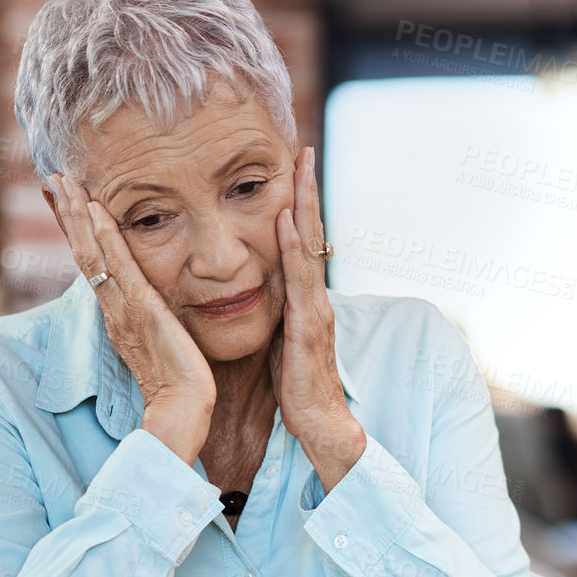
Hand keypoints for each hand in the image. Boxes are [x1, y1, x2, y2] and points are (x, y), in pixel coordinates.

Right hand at [48, 173, 214, 465]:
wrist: (184, 408)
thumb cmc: (180, 383)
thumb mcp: (162, 342)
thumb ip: (155, 320)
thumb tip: (156, 307)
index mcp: (117, 313)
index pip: (93, 263)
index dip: (78, 231)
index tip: (66, 200)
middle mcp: (113, 307)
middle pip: (83, 252)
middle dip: (68, 215)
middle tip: (53, 179)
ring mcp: (123, 308)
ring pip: (92, 254)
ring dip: (78, 216)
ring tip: (64, 182)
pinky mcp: (141, 310)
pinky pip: (119, 267)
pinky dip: (106, 237)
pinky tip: (98, 210)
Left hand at [272, 146, 364, 491]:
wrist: (320, 427)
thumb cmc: (296, 390)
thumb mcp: (280, 342)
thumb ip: (275, 314)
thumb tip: (257, 294)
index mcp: (304, 300)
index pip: (301, 243)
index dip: (298, 206)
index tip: (292, 170)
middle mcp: (315, 297)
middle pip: (311, 233)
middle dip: (307, 191)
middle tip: (302, 148)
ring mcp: (315, 309)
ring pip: (310, 246)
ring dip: (305, 205)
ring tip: (301, 168)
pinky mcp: (309, 328)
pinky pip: (300, 279)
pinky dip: (293, 246)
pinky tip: (285, 219)